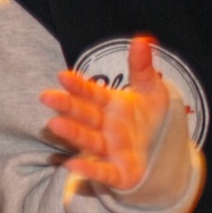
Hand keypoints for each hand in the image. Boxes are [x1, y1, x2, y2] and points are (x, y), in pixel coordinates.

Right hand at [40, 34, 171, 191]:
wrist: (164, 153)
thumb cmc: (152, 119)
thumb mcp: (152, 91)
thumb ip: (142, 68)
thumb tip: (142, 39)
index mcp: (111, 106)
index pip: (92, 94)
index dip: (79, 87)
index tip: (63, 76)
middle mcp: (105, 127)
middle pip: (85, 115)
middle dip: (67, 106)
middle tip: (46, 97)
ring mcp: (110, 150)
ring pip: (89, 141)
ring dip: (72, 133)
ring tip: (54, 125)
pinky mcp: (119, 173)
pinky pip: (103, 172)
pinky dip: (89, 170)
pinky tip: (71, 165)